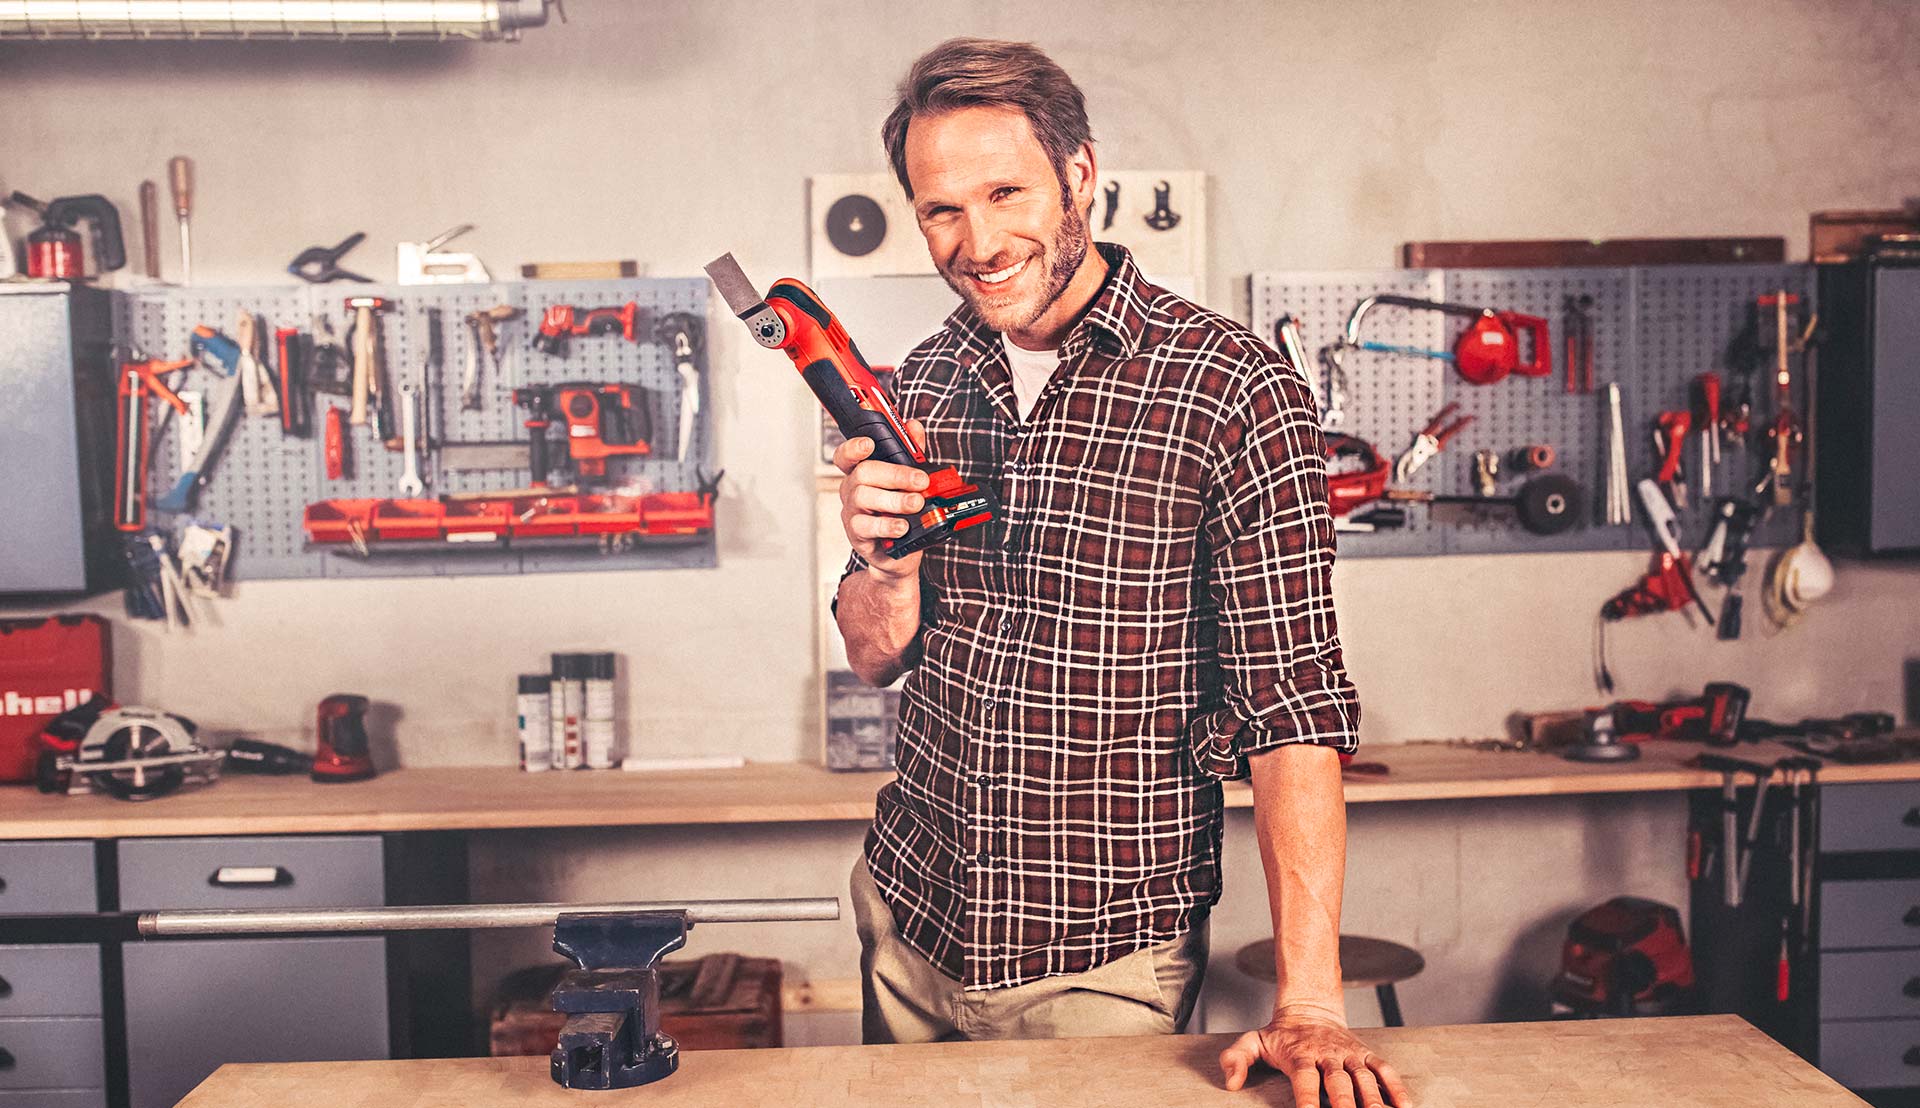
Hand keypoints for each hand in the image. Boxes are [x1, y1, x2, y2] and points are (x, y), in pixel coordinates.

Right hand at [834, 420, 929, 578]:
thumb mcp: (910, 482)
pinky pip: (866, 526)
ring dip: (894, 500)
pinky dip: (887, 525)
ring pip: (863, 498)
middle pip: (863, 473)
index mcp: (861, 473)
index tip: (869, 443)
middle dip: (895, 474)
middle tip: (920, 481)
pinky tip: (902, 526)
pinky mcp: (857, 535)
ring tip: (916, 503)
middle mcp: (852, 491)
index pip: (847, 455)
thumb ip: (911, 453)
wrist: (900, 554)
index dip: (854, 447)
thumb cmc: (902, 513)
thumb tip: (913, 426)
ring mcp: (852, 513)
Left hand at [1219, 1011, 1411, 1106]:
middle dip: (1345, 1104)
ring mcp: (1349, 1055)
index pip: (1305, 1079)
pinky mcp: (1365, 1054)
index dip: (1308, 1099)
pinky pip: (1384, 1070)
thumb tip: (1231, 1082)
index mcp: (1300, 1054)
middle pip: (1338, 1082)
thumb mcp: (1253, 1041)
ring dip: (1373, 1099)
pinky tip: (1405, 1107)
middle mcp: (1327, 1055)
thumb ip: (1237, 1059)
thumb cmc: (1281, 1034)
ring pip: (1364, 1078)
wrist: (1309, 1007)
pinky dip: (1396, 1088)